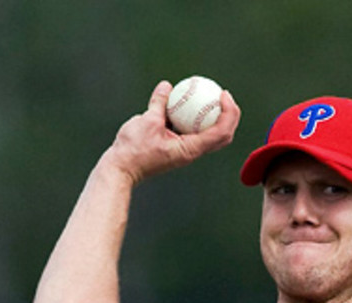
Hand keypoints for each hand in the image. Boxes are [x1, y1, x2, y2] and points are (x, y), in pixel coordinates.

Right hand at [107, 80, 240, 184]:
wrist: (122, 168)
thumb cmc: (133, 150)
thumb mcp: (147, 121)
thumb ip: (159, 103)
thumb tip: (167, 85)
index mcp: (191, 149)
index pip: (220, 132)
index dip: (229, 113)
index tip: (223, 94)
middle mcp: (192, 152)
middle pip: (222, 135)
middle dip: (229, 115)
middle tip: (223, 94)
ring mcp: (186, 151)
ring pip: (210, 134)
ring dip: (215, 116)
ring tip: (212, 96)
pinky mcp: (178, 147)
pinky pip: (193, 130)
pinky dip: (196, 117)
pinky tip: (189, 101)